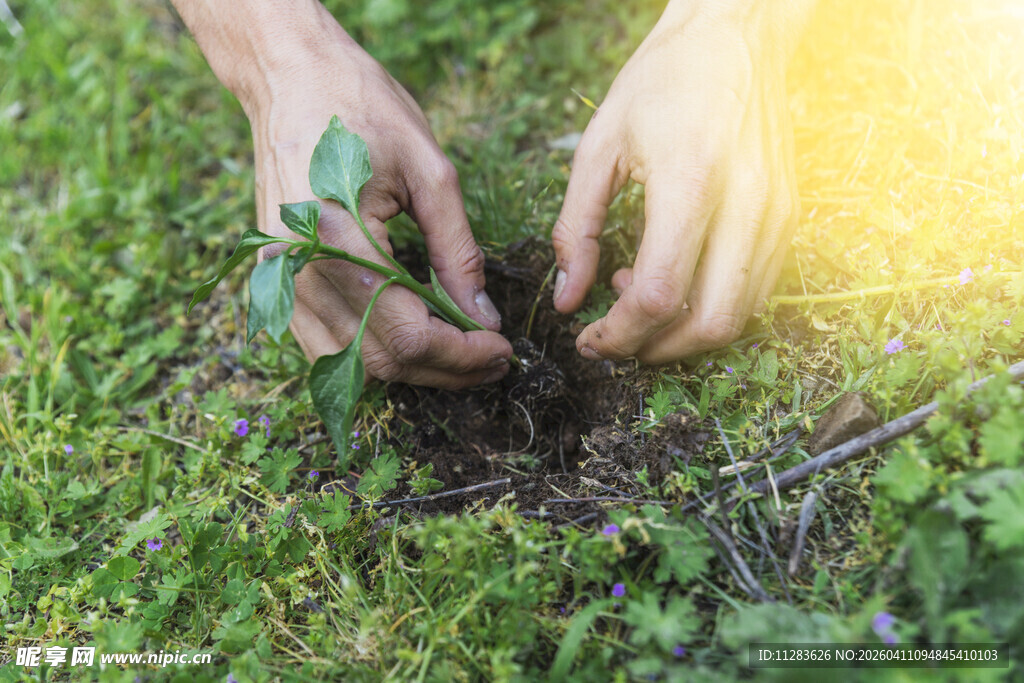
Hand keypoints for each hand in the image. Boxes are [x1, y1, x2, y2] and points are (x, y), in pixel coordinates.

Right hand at [176, 1, 511, 387]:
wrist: (290, 79)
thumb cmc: (362, 109)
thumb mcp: (430, 172)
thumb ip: (458, 252)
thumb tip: (483, 316)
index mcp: (337, 238)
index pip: (408, 333)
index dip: (462, 354)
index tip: (503, 349)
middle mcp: (300, 272)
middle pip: (382, 359)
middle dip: (447, 368)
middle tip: (494, 359)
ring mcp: (281, 282)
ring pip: (353, 362)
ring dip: (413, 369)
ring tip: (462, 355)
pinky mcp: (276, 282)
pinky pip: (325, 346)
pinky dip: (372, 355)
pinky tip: (414, 341)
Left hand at [551, 0, 808, 363]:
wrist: (736, 36)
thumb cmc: (662, 82)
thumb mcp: (599, 147)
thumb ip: (576, 228)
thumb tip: (567, 299)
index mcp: (691, 180)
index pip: (659, 293)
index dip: (619, 334)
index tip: (589, 341)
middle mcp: (746, 204)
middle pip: (710, 323)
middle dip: (656, 350)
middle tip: (615, 340)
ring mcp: (776, 214)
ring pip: (739, 317)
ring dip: (684, 331)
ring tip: (637, 295)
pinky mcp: (788, 217)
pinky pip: (755, 292)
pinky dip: (711, 307)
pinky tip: (673, 277)